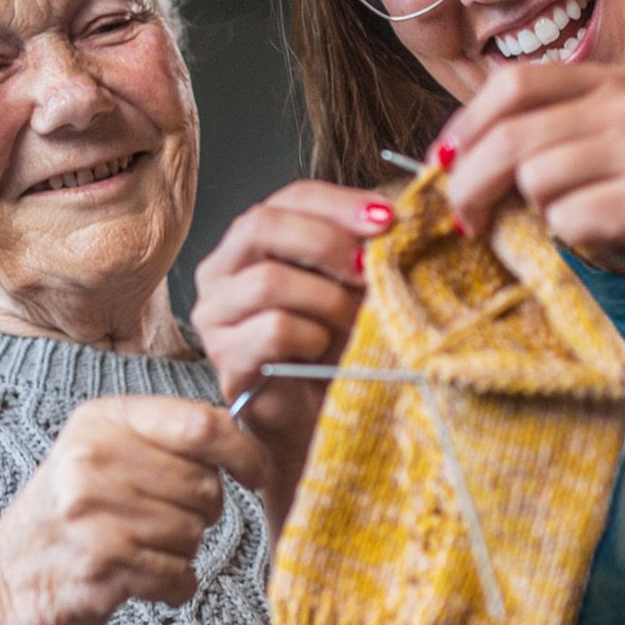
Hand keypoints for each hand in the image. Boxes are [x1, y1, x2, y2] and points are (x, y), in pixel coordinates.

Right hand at [0, 396, 265, 624]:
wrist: (3, 591)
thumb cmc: (66, 524)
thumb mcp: (99, 457)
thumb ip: (162, 440)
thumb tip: (243, 438)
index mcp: (100, 421)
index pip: (201, 424)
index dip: (243, 451)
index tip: (256, 471)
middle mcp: (92, 458)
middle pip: (204, 485)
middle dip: (198, 513)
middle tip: (155, 524)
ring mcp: (93, 512)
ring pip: (195, 533)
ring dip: (179, 552)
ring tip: (135, 551)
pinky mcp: (100, 564)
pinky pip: (179, 575)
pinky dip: (171, 587)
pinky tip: (138, 581)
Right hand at [191, 180, 391, 523]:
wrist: (323, 427)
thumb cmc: (339, 352)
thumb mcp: (356, 288)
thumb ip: (367, 248)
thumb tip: (409, 209)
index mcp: (252, 242)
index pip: (289, 198)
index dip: (339, 202)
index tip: (389, 218)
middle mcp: (221, 273)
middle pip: (262, 225)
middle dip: (327, 242)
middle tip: (372, 268)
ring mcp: (215, 318)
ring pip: (268, 281)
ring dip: (328, 299)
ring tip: (358, 323)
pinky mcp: (224, 361)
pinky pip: (273, 331)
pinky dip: (314, 338)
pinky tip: (328, 354)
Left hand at [434, 65, 624, 317]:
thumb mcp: (588, 152)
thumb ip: (531, 141)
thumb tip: (447, 158)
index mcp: (607, 82)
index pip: (511, 85)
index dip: (465, 126)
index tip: (444, 163)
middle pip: (512, 135)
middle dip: (470, 182)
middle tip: (466, 217)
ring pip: (535, 180)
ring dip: (536, 213)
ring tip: (571, 219)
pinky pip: (568, 218)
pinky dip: (570, 236)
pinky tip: (602, 235)